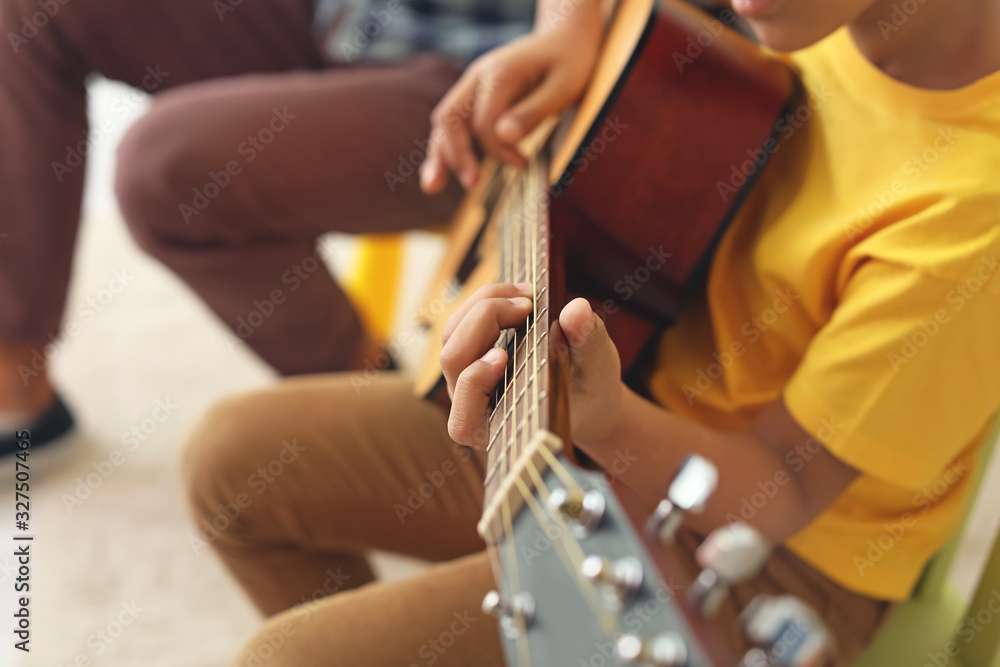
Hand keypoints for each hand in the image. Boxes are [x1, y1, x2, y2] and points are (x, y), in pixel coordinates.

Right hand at [420, 11, 602, 193]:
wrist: (564, 37)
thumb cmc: (570, 62)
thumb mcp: (564, 86)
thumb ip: (533, 112)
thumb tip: (503, 136)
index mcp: (499, 74)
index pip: (484, 122)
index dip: (498, 150)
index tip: (523, 165)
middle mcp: (478, 77)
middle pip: (450, 118)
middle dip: (456, 154)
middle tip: (472, 183)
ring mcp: (472, 85)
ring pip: (444, 121)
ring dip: (439, 154)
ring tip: (432, 187)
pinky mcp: (474, 96)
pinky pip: (451, 123)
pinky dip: (445, 147)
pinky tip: (439, 173)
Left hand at [440, 283, 623, 450]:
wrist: (585, 392)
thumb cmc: (590, 390)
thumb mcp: (597, 368)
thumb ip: (586, 342)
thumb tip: (577, 309)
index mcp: (495, 431)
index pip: (463, 421)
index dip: (474, 385)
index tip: (502, 355)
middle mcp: (470, 407)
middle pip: (453, 359)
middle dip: (485, 320)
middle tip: (529, 303)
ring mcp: (464, 378)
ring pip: (452, 335)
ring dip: (485, 303)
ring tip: (527, 294)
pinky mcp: (468, 353)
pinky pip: (460, 323)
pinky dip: (487, 300)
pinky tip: (518, 294)